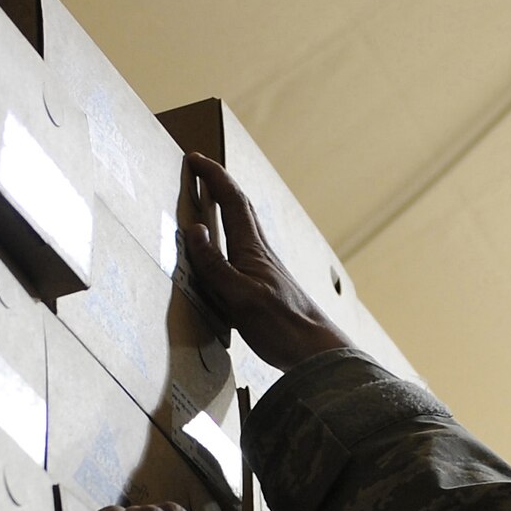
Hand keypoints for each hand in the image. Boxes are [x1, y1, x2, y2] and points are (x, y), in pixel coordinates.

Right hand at [181, 151, 354, 370]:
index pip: (232, 200)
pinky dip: (232, 233)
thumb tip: (195, 229)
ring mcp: (266, 268)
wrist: (316, 351)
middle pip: (241, 207)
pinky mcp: (268, 285)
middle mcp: (261, 253)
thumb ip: (215, 265)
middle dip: (220, 184)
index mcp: (252, 250)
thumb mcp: (239, 297)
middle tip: (200, 170)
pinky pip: (246, 247)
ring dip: (228, 206)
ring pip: (245, 226)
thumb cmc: (280, 326)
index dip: (213, 176)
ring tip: (210, 199)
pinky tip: (230, 247)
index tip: (194, 159)